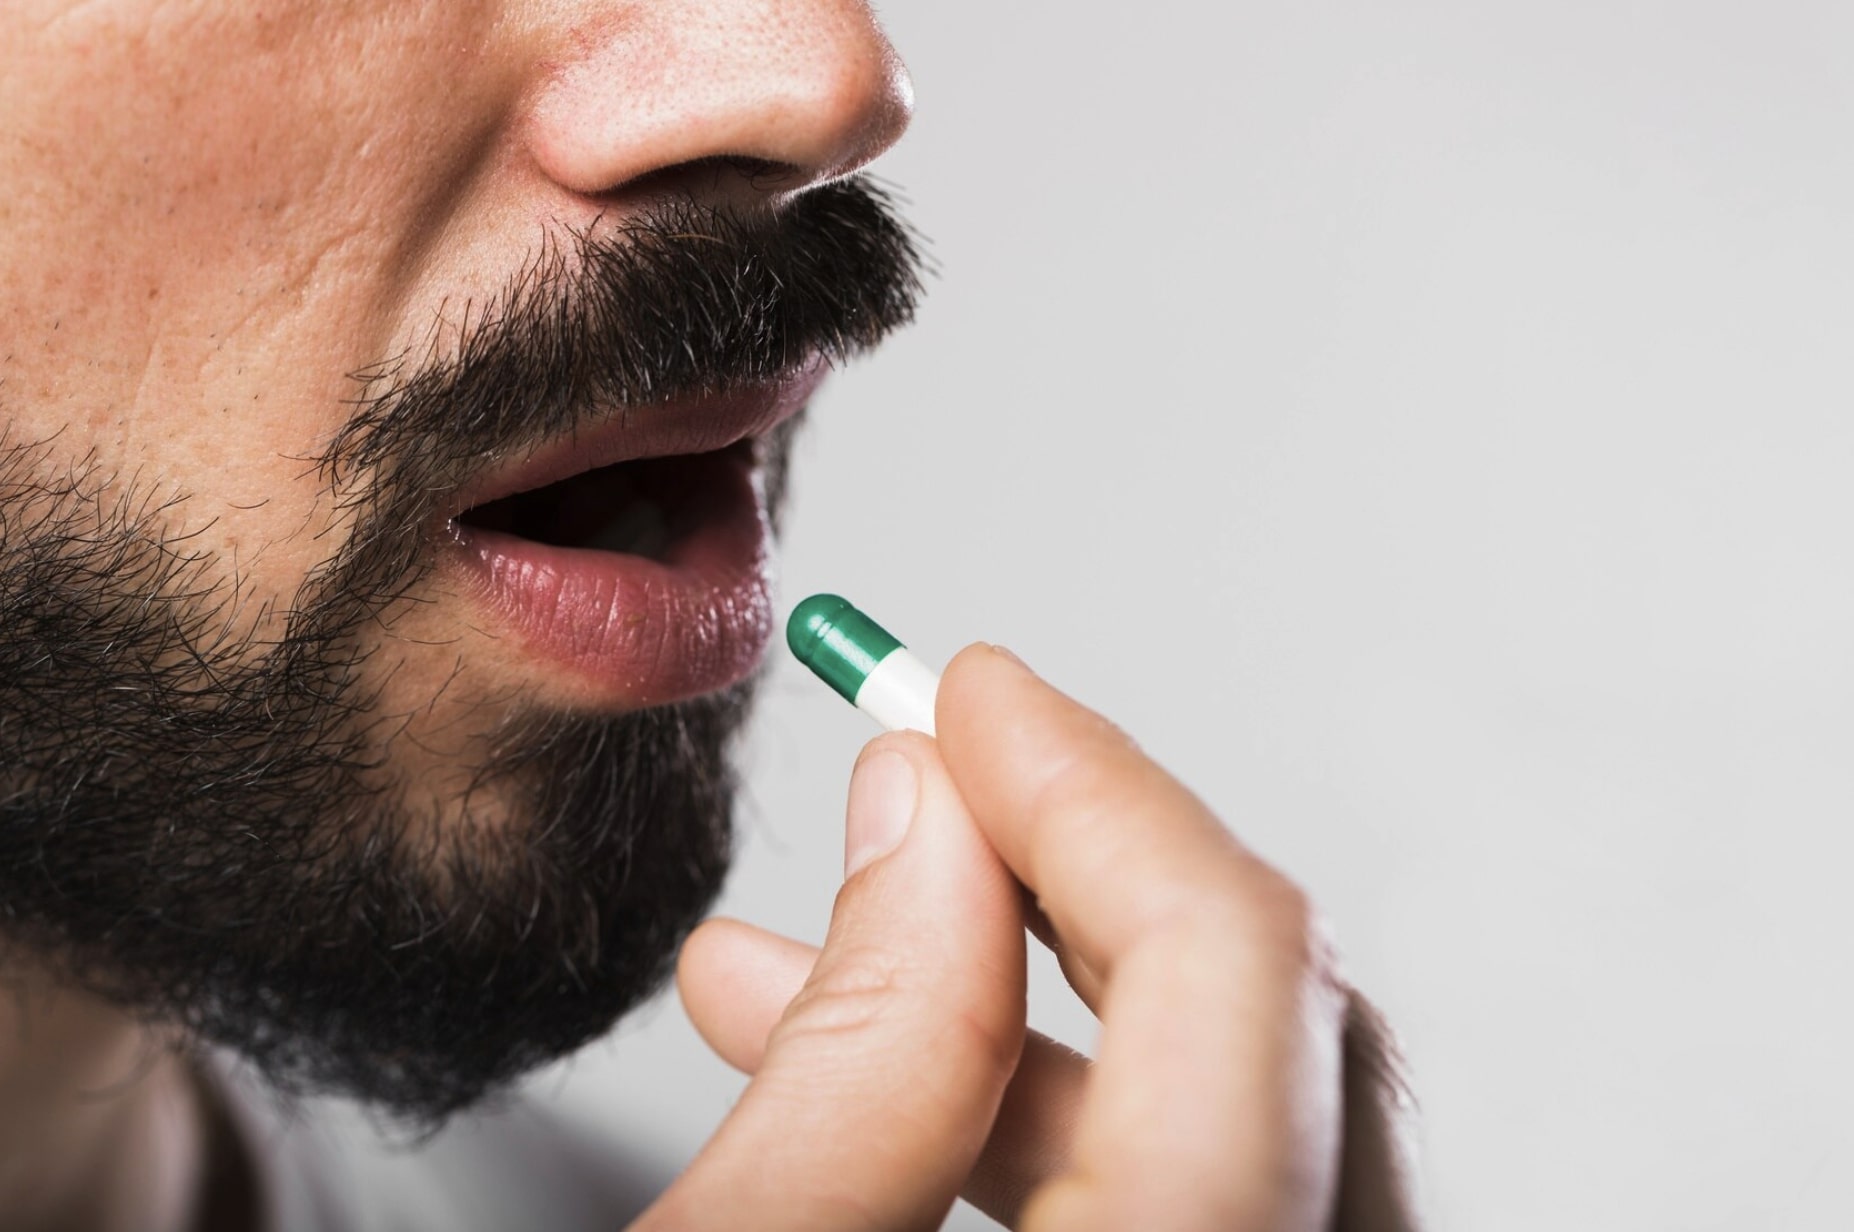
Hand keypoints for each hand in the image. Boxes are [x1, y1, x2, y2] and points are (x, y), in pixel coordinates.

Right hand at [639, 645, 1421, 1229]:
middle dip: (1073, 872)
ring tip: (814, 960)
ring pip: (1241, 1113)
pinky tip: (886, 1089)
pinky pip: (1206, 1197)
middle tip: (928, 787)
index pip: (1238, 973)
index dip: (1097, 795)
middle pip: (1274, 1023)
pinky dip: (1053, 1125)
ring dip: (1029, 1006)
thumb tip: (925, 813)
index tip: (974, 699)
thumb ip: (861, 1051)